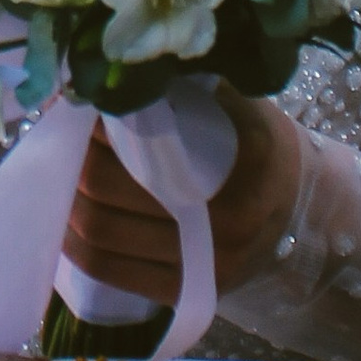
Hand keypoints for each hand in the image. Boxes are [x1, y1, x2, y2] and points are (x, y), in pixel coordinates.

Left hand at [60, 90, 300, 306]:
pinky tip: (69, 221)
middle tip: (65, 142)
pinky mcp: (187, 293)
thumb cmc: (261, 146)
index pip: (141, 154)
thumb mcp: (243, 106)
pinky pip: (113, 274)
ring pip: (104, 239)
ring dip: (67, 206)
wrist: (299, 206)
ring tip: (60, 178)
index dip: (100, 133)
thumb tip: (122, 67)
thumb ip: (194, 87)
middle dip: (75, 167)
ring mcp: (204, 269)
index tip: (86, 111)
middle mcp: (224, 229)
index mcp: (241, 172)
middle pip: (111, 197)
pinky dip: (79, 248)